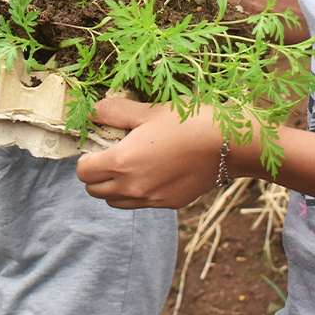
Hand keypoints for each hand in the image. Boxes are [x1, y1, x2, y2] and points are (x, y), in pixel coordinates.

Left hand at [75, 98, 223, 208]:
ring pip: (116, 202)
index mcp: (122, 163)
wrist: (231, 145)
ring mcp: (152, 199)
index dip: (86, 157)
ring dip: (114, 186)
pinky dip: (138, 191)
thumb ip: (115, 112)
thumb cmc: (189, 122)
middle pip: (95, 191)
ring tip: (131, 163)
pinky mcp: (170, 204)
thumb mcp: (149, 111)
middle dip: (96, 173)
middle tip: (112, 152)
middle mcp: (133, 188)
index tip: (99, 144)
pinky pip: (142, 203)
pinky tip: (155, 170)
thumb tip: (93, 111)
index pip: (83, 172)